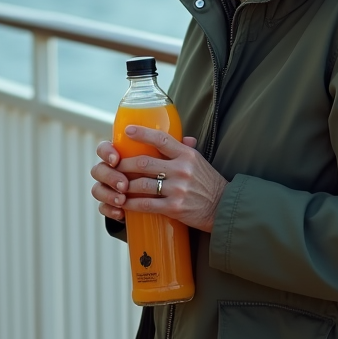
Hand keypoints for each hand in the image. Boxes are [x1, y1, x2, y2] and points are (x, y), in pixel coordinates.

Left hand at [89, 128, 226, 232]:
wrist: (222, 207)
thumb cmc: (208, 182)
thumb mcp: (199, 161)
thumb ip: (185, 149)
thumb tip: (176, 137)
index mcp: (187, 155)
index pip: (161, 139)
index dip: (142, 133)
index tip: (127, 131)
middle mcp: (181, 169)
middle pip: (144, 163)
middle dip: (125, 164)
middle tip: (115, 165)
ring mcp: (177, 189)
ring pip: (141, 184)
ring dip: (124, 184)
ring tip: (116, 184)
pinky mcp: (174, 208)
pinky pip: (146, 205)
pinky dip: (131, 204)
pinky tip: (123, 202)